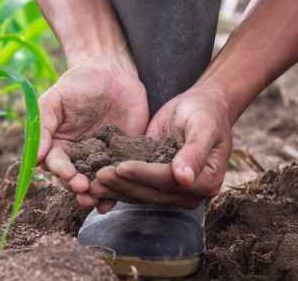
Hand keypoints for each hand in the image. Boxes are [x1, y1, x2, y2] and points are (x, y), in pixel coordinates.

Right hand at [38, 51, 148, 211]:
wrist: (113, 71)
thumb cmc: (79, 82)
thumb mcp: (55, 100)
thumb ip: (42, 126)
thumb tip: (35, 158)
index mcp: (58, 145)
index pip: (55, 163)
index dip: (60, 171)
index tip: (67, 174)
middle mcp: (77, 157)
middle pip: (74, 179)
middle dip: (77, 187)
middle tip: (84, 189)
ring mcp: (101, 159)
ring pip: (96, 183)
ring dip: (95, 194)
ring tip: (98, 200)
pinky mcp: (124, 157)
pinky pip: (121, 176)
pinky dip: (118, 190)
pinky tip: (116, 201)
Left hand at [89, 84, 232, 210]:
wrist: (201, 105)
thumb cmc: (205, 112)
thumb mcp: (203, 126)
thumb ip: (195, 152)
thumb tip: (184, 178)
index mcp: (205, 181)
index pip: (168, 181)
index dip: (144, 175)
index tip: (121, 167)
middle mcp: (187, 192)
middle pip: (150, 192)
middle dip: (123, 184)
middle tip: (98, 176)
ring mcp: (169, 190)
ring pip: (138, 193)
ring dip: (114, 189)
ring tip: (91, 182)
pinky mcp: (153, 182)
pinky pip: (132, 186)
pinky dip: (114, 185)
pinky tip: (94, 181)